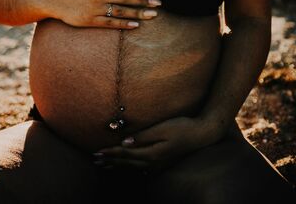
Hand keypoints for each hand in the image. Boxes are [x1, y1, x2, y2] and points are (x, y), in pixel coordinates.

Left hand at [92, 115, 221, 173]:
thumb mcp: (161, 129)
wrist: (200, 134)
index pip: (125, 153)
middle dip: (110, 161)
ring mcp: (158, 164)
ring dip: (118, 165)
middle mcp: (153, 162)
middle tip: (95, 160)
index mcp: (151, 153)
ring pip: (133, 166)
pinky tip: (129, 169)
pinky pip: (142, 167)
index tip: (97, 152)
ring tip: (106, 165)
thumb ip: (142, 137)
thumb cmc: (181, 127)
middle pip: (127, 162)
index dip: (110, 152)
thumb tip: (124, 143)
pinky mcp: (162, 162)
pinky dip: (131, 167)